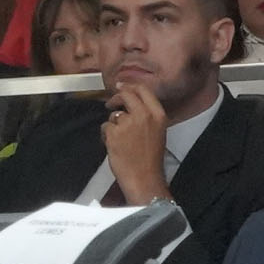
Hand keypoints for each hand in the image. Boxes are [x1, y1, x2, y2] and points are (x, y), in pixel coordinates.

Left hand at [102, 76, 170, 203]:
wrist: (144, 177)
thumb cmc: (150, 158)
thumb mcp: (158, 131)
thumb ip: (147, 115)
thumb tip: (131, 103)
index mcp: (158, 114)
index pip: (143, 89)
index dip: (129, 86)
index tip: (121, 85)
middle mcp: (143, 115)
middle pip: (126, 95)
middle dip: (116, 98)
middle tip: (110, 103)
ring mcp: (128, 123)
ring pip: (114, 115)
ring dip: (113, 124)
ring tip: (120, 139)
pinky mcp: (114, 133)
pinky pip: (105, 127)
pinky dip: (106, 135)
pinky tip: (114, 146)